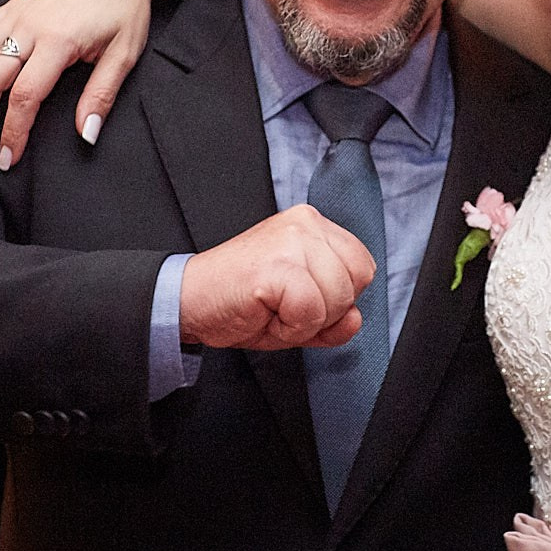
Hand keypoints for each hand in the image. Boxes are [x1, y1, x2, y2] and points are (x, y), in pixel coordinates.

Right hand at [0, 0, 160, 169]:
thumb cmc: (125, 11)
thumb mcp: (124, 56)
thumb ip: (101, 96)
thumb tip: (85, 135)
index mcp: (60, 41)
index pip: (26, 96)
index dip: (13, 132)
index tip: (7, 159)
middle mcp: (30, 26)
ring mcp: (17, 13)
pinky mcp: (12, 7)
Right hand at [179, 206, 376, 349]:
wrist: (187, 301)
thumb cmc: (240, 301)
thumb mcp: (298, 311)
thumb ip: (333, 318)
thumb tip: (355, 319)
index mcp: (313, 225)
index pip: (363, 267)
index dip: (338, 298)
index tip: (301, 300)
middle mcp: (306, 223)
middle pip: (355, 283)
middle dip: (324, 312)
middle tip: (282, 308)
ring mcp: (291, 240)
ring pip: (337, 299)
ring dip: (305, 321)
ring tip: (273, 310)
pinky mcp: (277, 263)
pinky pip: (311, 311)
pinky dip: (292, 327)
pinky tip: (266, 314)